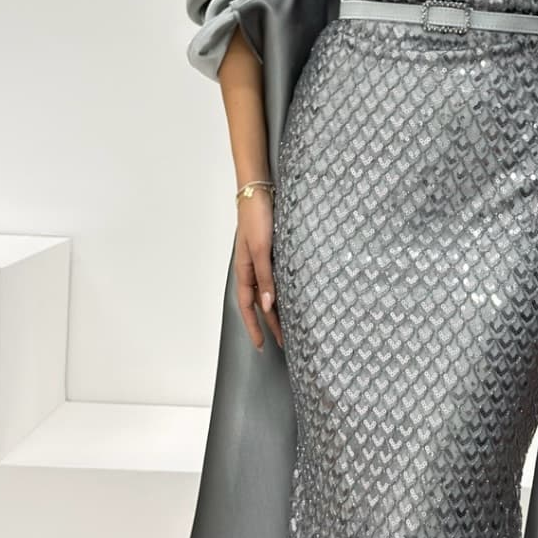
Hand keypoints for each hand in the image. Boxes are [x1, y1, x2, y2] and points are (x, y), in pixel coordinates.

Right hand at [235, 192, 281, 351]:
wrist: (259, 191)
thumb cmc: (256, 218)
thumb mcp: (262, 250)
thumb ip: (265, 277)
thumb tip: (267, 306)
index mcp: (244, 270)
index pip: (248, 306)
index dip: (255, 327)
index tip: (262, 346)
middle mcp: (252, 268)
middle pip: (260, 302)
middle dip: (270, 323)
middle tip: (285, 342)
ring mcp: (262, 259)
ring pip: (268, 291)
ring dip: (277, 309)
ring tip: (291, 324)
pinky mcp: (272, 250)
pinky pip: (276, 277)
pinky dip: (283, 290)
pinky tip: (293, 295)